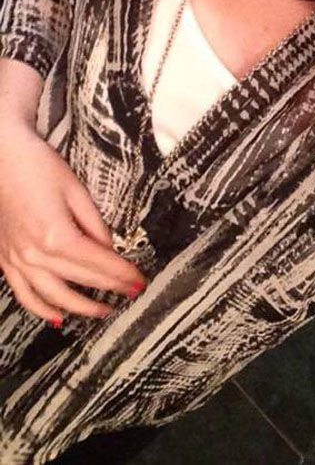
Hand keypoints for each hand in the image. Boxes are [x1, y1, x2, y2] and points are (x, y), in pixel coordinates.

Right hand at [0, 121, 146, 322]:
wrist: (2, 158)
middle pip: (81, 279)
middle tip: (131, 292)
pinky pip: (24, 294)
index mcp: (57, 235)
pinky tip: (58, 317)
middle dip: (110, 287)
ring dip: (80, 307)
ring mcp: (17, 260)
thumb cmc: (40, 167)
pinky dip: (41, 309)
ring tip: (103, 310)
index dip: (122, 274)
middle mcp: (36, 254)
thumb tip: (109, 250)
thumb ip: (95, 225)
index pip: (99, 262)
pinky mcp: (5, 260)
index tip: (140, 282)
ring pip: (53, 295)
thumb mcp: (76, 191)